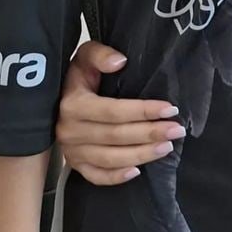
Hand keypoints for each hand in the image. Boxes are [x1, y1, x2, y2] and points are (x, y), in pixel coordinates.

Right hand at [56, 41, 183, 185]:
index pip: (114, 111)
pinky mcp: (74, 164)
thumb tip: (120, 61)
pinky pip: (95, 175)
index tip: (170, 109)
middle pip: (116, 136)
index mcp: (73, 105)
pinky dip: (115, 177)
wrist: (55, 98)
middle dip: (149, 133)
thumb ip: (100, 54)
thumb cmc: (79, 74)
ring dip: (140, 154)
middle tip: (176, 130)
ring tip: (166, 147)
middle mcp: (70, 131)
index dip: (143, 111)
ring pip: (109, 158)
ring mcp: (71, 151)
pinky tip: (137, 172)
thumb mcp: (85, 55)